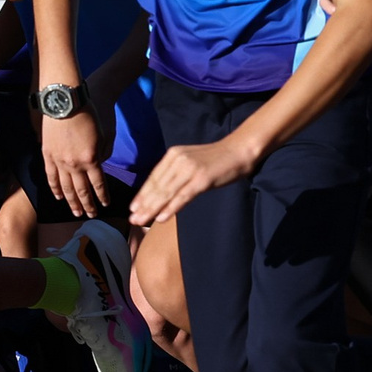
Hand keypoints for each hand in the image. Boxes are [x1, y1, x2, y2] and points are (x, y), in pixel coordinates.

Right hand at [41, 110, 110, 220]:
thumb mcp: (104, 135)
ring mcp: (59, 160)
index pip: (98, 184)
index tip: (106, 205)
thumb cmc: (89, 114)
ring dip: (72, 202)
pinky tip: (59, 197)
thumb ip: (102, 154)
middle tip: (91, 215)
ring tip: (76, 212)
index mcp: (91, 158)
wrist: (65, 101)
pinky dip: (55, 188)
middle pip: (82, 190)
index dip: (102, 196)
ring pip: (66, 187)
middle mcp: (74, 164)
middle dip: (88, 205)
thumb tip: (98, 166)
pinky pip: (51, 176)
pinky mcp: (47, 154)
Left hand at [131, 136, 257, 226]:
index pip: (153, 178)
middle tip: (132, 219)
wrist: (238, 151)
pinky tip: (161, 218)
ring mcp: (189, 169)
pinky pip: (182, 196)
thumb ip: (175, 172)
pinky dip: (171, 208)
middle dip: (144, 204)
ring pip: (166, 193)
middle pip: (157, 186)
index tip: (133, 207)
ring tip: (141, 221)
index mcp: (172, 155)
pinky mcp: (202, 179)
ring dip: (152, 208)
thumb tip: (161, 190)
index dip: (142, 194)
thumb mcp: (190, 161)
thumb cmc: (215, 159)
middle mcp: (178, 160)